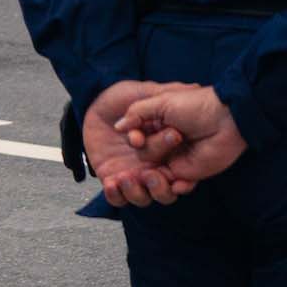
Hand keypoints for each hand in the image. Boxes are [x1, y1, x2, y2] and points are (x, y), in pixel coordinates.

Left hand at [84, 80, 196, 208]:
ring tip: (127, 176)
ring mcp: (134, 173)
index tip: (178, 176)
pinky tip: (113, 182)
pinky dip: (116, 195)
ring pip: (143, 198)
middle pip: (165, 192)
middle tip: (150, 174)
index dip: (184, 180)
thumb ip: (165, 94)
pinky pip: (117, 198)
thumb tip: (192, 89)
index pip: (183, 175)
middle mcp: (154, 165)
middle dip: (159, 187)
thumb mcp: (144, 91)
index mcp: (168, 150)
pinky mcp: (113, 178)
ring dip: (136, 191)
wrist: (93, 104)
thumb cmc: (120, 97)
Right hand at [114, 85, 249, 185]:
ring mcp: (175, 161)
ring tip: (155, 174)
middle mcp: (162, 147)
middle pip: (141, 163)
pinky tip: (176, 180)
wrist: (228, 118)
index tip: (137, 139)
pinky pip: (176, 188)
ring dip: (152, 182)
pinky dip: (174, 188)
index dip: (133, 142)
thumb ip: (137, 112)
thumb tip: (118, 126)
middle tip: (155, 153)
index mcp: (154, 128)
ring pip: (154, 181)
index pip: (134, 142)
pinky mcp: (190, 174)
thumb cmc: (197, 106)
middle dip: (142, 163)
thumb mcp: (163, 102)